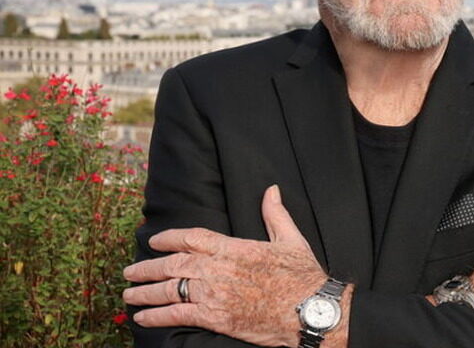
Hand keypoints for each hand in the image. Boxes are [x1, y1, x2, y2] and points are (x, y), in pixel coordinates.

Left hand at [123, 185, 335, 347]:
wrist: (309, 310)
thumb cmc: (303, 277)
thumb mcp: (292, 240)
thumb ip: (275, 214)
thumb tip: (271, 190)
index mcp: (234, 247)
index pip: (191, 237)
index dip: (168, 238)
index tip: (154, 241)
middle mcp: (218, 269)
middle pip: (172, 264)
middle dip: (146, 267)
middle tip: (129, 271)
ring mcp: (214, 294)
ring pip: (168, 289)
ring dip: (144, 292)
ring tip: (129, 295)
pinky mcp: (215, 317)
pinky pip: (176, 315)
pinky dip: (156, 317)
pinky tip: (142, 318)